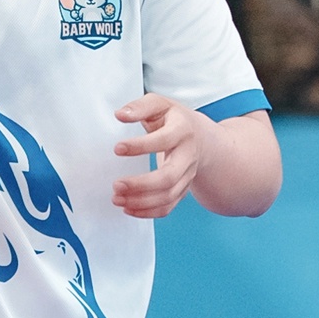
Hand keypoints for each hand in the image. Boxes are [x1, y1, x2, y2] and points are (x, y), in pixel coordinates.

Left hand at [112, 92, 206, 218]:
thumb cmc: (174, 120)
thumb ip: (140, 107)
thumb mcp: (160, 105)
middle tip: (116, 185)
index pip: (163, 140)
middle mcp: (187, 156)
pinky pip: (168, 207)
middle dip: (141, 185)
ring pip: (167, 196)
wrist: (202, 138)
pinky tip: (128, 208)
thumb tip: (120, 115)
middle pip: (169, 177)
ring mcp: (187, 176)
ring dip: (140, 202)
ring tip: (116, 198)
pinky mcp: (182, 190)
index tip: (117, 148)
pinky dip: (148, 212)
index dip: (140, 146)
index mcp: (182, 130)